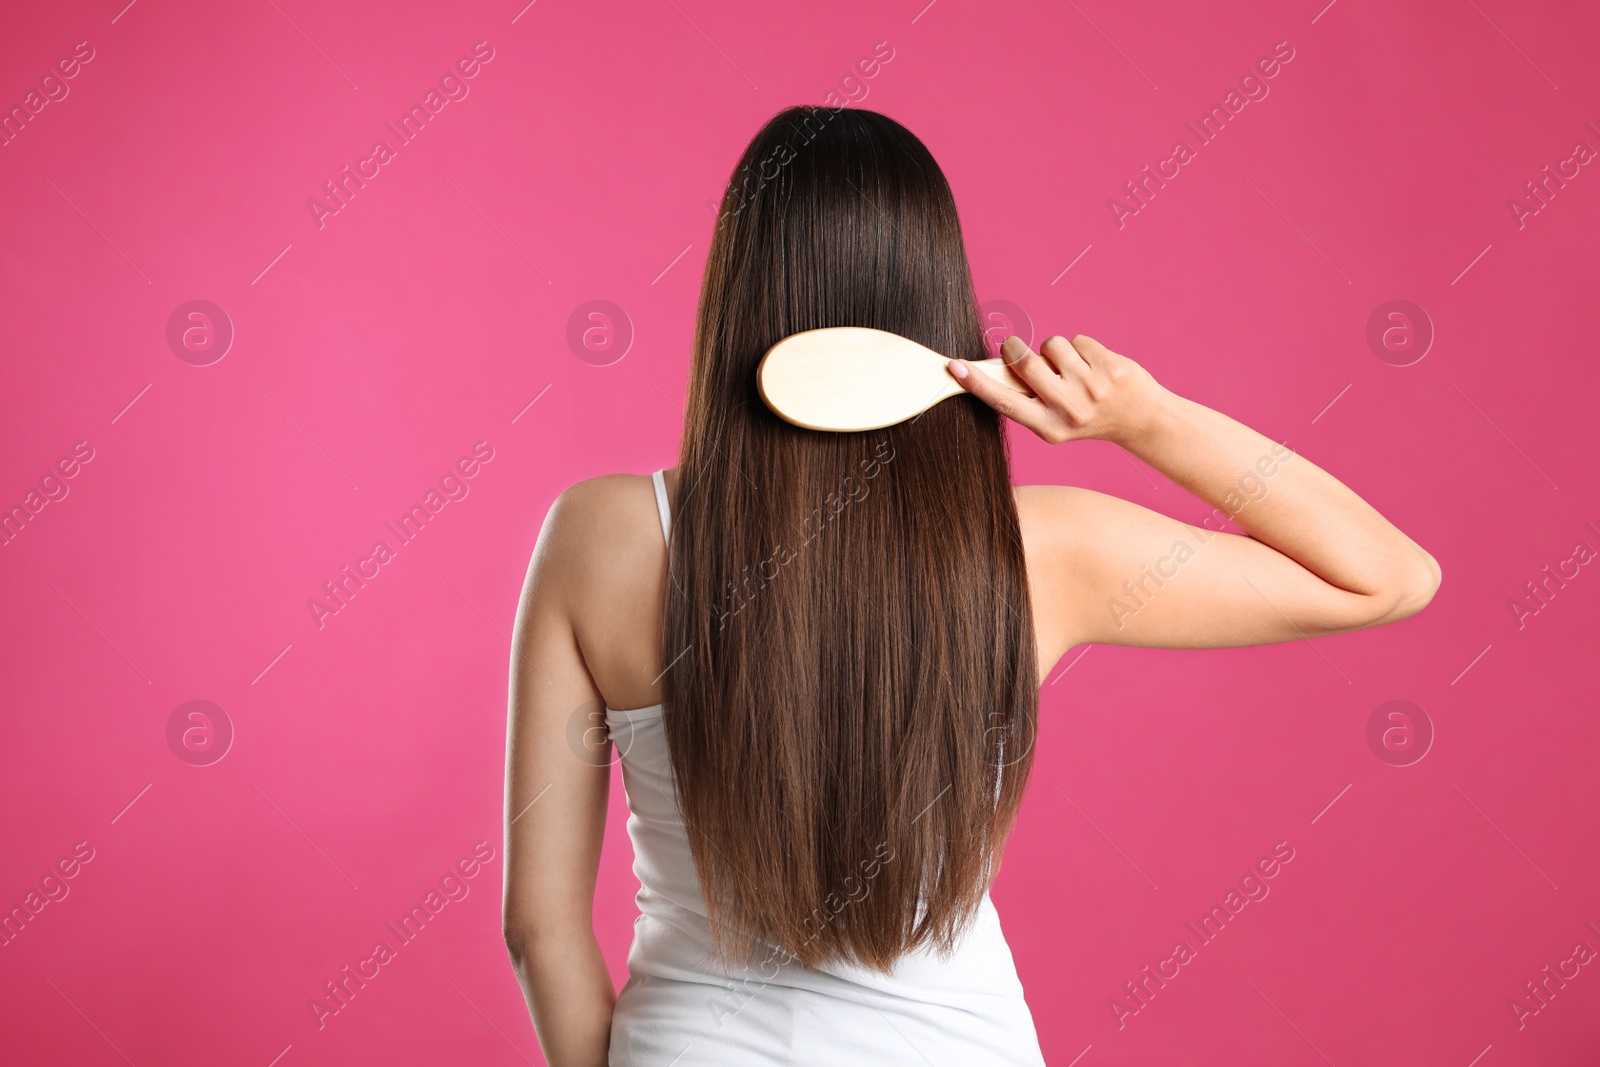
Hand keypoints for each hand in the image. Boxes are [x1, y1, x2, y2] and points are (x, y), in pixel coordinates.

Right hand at [948, 334, 1165, 446]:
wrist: (1140, 418)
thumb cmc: (1087, 416)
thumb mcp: (1055, 421)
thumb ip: (1028, 398)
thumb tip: (998, 365)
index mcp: (1048, 428)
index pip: (1005, 403)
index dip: (978, 383)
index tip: (955, 367)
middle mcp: (1068, 411)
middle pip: (1024, 361)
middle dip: (1016, 348)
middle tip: (1016, 349)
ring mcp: (1091, 388)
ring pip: (1052, 345)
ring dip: (1056, 350)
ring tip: (1072, 368)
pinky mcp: (1111, 368)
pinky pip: (1078, 340)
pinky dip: (1082, 347)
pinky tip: (1094, 365)